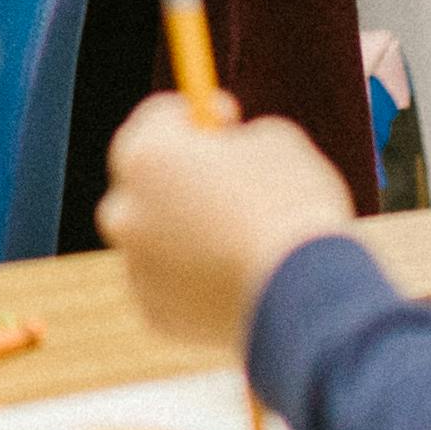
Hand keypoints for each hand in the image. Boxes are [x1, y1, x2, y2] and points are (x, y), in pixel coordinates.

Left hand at [101, 100, 361, 349]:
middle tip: (228, 179)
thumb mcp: (276, 144)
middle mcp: (125, 211)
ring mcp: (137, 268)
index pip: (156, 118)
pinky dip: (198, 280)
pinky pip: (174, 286)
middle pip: (144, 183)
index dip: (194, 114)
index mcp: (146, 156)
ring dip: (188, 232)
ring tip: (245, 238)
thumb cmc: (293, 205)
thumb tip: (227, 154)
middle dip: (181, 177)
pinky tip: (240, 280)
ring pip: (159, 240)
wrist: (304, 296)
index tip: (228, 120)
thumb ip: (236, 142)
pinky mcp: (157, 315)